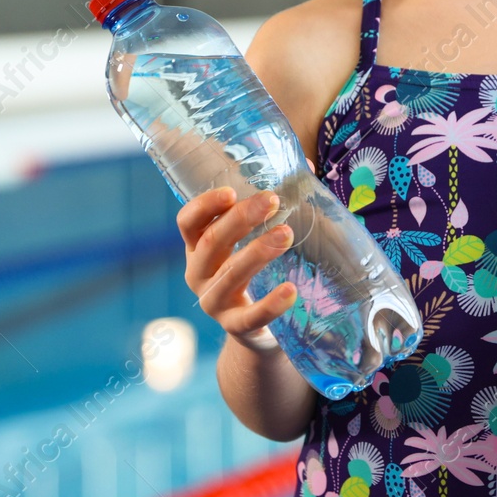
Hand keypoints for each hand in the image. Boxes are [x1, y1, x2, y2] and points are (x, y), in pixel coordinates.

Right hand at [179, 185, 295, 350]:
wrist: (257, 328)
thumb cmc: (255, 271)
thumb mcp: (252, 240)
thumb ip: (269, 208)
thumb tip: (308, 168)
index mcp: (198, 248)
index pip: (188, 223)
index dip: (205, 206)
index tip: (230, 190)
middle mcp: (198, 274)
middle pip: (212, 242)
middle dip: (241, 219)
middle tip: (272, 201)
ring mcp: (214, 303)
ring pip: (230, 275)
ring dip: (257, 252)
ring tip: (286, 234)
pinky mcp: (236, 327)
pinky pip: (252, 316)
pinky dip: (271, 303)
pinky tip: (291, 290)